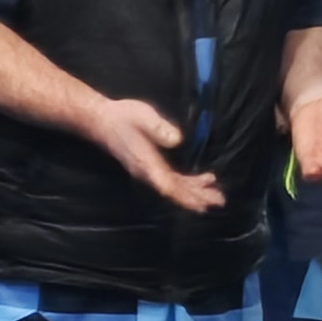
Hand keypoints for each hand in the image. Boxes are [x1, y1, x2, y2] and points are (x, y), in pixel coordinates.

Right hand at [82, 95, 222, 212]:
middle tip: (220, 201)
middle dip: (197, 197)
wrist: (102, 121)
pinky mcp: (151, 167)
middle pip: (175, 192)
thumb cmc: (123, 117)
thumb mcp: (143, 116)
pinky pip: (171, 181)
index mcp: (147, 163)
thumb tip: (178, 140)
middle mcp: (148, 173)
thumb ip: (159, 128)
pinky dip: (187, 185)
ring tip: (216, 194)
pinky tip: (201, 182)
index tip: (202, 204)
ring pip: (174, 188)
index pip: (168, 186)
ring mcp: (149, 172)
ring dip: (195, 192)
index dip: (185, 197)